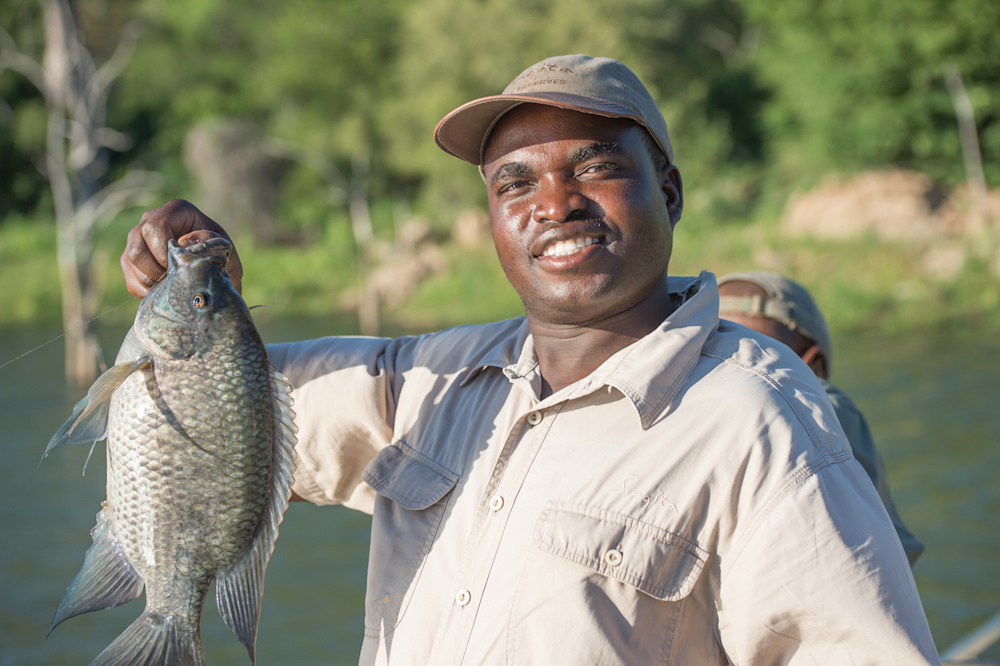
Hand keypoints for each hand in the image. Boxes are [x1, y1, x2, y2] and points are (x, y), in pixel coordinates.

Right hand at [121, 199, 243, 296]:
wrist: (213, 271)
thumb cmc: (219, 255)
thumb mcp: (222, 247)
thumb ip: (207, 240)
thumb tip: (183, 241)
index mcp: (175, 210)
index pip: (154, 227)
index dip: (163, 251)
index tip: (181, 266)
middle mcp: (150, 219)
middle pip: (137, 248)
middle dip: (156, 271)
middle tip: (177, 281)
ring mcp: (136, 239)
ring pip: (130, 263)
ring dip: (151, 282)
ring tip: (173, 287)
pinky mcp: (130, 260)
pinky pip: (130, 279)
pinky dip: (147, 292)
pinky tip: (165, 292)